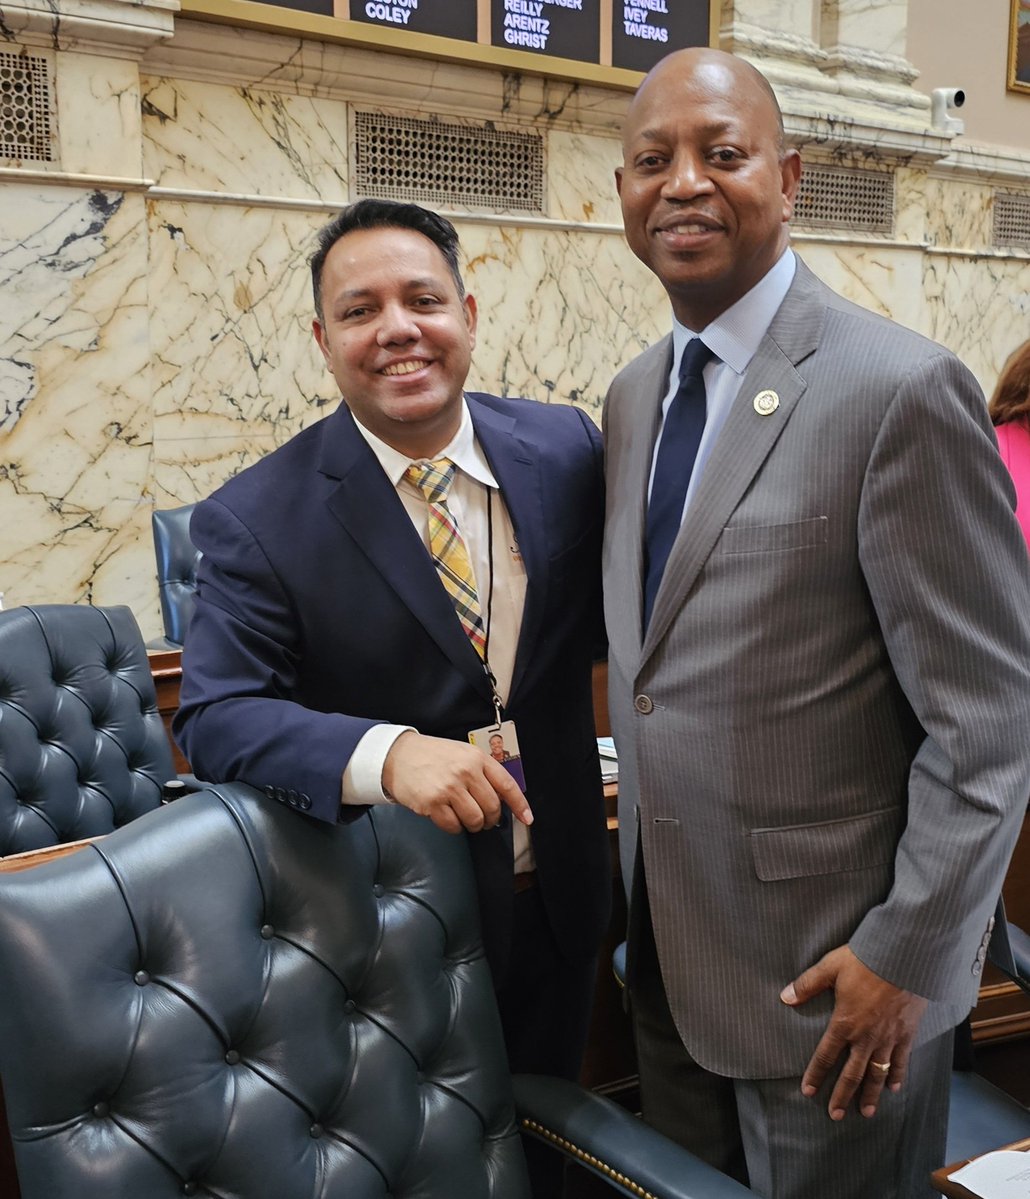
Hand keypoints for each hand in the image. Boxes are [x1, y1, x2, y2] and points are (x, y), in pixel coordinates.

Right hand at [381, 731, 533, 834]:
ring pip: (475, 820)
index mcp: (477, 758)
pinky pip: (453, 826)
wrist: (397, 755)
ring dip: (473, 825)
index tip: (527, 819)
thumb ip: (482, 772)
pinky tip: (448, 817)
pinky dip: (454, 827)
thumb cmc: (432, 756)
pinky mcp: (432, 803)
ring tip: (464, 817)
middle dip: (490, 819)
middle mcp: (465, 772)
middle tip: (484, 820)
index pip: (507, 785)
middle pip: (492, 807)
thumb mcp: (462, 754)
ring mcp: (449, 788)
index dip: (519, 805)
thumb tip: (501, 800)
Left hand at [780, 945, 927, 1120]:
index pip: (826, 1055)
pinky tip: (894, 1088)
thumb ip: (807, 984)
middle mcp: (866, 1037)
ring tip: (865, 1112)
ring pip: (877, 1073)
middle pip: (852, 1073)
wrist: (903, 958)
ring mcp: (888, 1038)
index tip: (808, 1091)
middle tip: (835, 1115)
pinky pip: (901, 1060)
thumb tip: (785, 998)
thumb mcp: (830, 967)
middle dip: (842, 1095)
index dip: (816, 1074)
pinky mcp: (906, 1034)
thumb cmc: (865, 960)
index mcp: (844, 1023)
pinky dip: (897, 1075)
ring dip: (870, 1094)